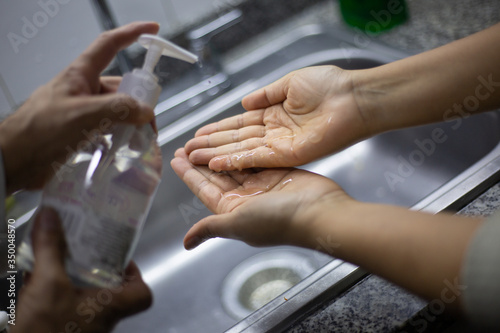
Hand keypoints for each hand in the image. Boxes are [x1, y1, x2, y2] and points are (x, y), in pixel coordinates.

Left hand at [0, 22, 159, 193]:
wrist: (14, 161)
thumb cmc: (41, 130)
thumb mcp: (83, 114)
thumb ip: (118, 110)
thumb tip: (146, 112)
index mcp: (80, 75)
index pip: (109, 45)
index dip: (131, 33)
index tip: (152, 29)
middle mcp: (83, 90)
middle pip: (120, 87)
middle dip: (139, 101)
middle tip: (150, 123)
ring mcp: (82, 112)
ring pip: (116, 111)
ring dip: (130, 123)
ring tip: (140, 141)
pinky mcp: (81, 133)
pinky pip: (107, 129)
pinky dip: (120, 137)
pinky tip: (125, 149)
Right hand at [13, 208, 151, 332]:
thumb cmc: (47, 328)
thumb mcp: (49, 283)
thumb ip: (51, 248)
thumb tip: (52, 214)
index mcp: (111, 306)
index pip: (142, 294)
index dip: (135, 274)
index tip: (118, 258)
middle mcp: (101, 317)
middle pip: (110, 289)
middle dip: (94, 267)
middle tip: (80, 248)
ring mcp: (82, 325)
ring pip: (84, 295)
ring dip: (70, 276)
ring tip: (55, 255)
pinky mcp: (60, 328)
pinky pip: (64, 304)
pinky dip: (52, 289)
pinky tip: (34, 276)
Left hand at [171, 148, 349, 249]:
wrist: (319, 212)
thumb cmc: (278, 220)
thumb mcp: (237, 223)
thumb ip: (211, 228)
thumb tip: (186, 244)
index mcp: (233, 211)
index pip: (205, 190)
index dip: (189, 175)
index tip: (176, 159)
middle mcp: (246, 199)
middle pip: (217, 176)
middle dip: (200, 161)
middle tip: (185, 144)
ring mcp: (262, 185)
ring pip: (234, 165)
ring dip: (218, 153)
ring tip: (202, 139)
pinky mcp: (278, 172)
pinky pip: (254, 158)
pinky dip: (242, 149)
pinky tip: (231, 138)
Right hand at [185, 66, 370, 170]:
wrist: (352, 98)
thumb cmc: (328, 86)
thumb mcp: (289, 83)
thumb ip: (265, 95)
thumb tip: (244, 102)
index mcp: (273, 113)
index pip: (239, 123)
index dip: (218, 129)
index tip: (198, 134)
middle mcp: (273, 132)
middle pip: (235, 140)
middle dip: (210, 145)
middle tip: (187, 151)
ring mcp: (279, 145)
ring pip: (241, 152)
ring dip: (216, 156)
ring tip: (192, 159)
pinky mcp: (287, 155)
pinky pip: (256, 159)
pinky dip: (235, 162)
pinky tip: (215, 164)